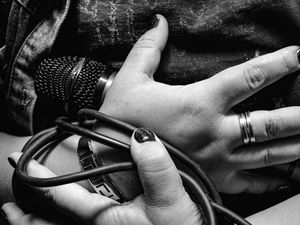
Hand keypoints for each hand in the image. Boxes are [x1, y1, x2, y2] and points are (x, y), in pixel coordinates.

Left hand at [2, 128, 201, 224]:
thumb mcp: (172, 201)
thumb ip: (156, 168)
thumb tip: (141, 137)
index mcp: (105, 219)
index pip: (62, 197)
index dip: (39, 178)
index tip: (21, 162)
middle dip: (24, 218)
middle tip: (5, 209)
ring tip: (19, 220)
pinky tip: (65, 222)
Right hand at [100, 14, 299, 192]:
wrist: (110, 160)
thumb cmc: (120, 120)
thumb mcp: (131, 79)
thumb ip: (149, 47)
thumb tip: (159, 22)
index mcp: (199, 104)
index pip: (249, 77)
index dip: (280, 63)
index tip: (299, 56)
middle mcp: (215, 133)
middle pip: (271, 122)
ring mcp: (218, 160)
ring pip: (269, 154)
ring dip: (296, 146)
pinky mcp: (214, 180)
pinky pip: (250, 182)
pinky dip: (271, 180)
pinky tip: (286, 177)